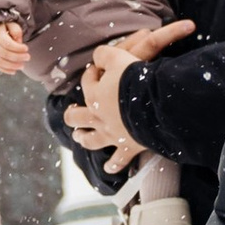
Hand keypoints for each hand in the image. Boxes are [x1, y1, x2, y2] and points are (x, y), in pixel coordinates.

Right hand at [0, 21, 31, 74]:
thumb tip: (18, 41)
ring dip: (12, 65)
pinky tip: (14, 71)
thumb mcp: (12, 25)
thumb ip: (16, 31)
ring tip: (22, 65)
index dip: (17, 48)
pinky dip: (6, 70)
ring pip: (0, 62)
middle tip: (27, 57)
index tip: (26, 48)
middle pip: (4, 54)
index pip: (7, 43)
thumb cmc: (5, 29)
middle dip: (18, 57)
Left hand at [63, 19, 196, 160]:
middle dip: (73, 115)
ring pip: (90, 140)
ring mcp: (111, 135)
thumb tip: (98, 56)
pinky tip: (109, 169)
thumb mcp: (118, 58)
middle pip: (77, 117)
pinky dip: (114, 165)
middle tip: (72, 113)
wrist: (152, 104)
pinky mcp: (127, 147)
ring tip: (79, 137)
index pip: (87, 82)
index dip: (91, 74)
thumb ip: (105, 54)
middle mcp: (98, 117)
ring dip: (83, 138)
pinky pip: (118, 161)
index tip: (97, 69)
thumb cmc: (134, 79)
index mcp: (94, 95)